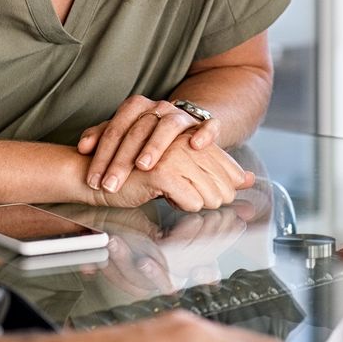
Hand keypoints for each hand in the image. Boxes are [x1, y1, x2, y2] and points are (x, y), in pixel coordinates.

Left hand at [79, 95, 219, 191]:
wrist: (183, 125)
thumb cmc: (148, 135)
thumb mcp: (123, 134)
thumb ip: (101, 137)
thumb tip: (83, 147)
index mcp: (136, 107)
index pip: (115, 129)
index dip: (102, 155)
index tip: (94, 180)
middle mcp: (159, 108)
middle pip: (138, 130)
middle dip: (121, 160)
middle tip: (110, 184)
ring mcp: (182, 115)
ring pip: (169, 126)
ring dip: (155, 146)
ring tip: (143, 166)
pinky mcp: (204, 124)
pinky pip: (208, 125)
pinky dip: (203, 134)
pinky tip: (195, 146)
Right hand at [83, 138, 254, 212]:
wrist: (92, 174)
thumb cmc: (133, 173)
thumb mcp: (178, 169)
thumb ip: (213, 171)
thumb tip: (250, 179)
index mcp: (187, 135)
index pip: (224, 161)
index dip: (228, 181)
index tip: (229, 192)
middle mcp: (183, 140)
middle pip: (221, 179)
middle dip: (217, 196)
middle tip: (203, 202)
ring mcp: (173, 154)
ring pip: (209, 192)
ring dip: (199, 203)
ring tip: (181, 200)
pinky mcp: (161, 172)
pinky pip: (191, 200)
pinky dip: (184, 206)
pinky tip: (168, 200)